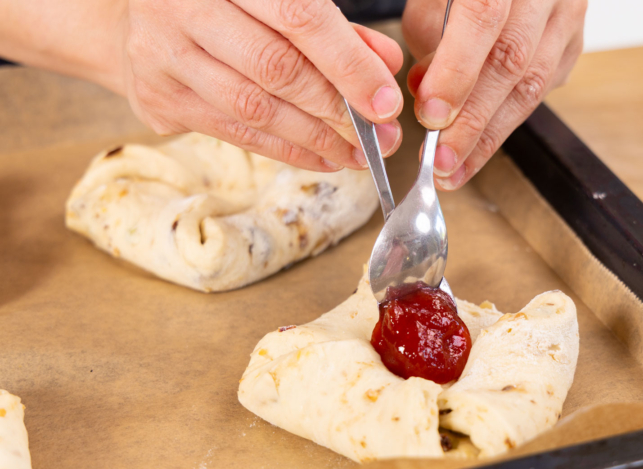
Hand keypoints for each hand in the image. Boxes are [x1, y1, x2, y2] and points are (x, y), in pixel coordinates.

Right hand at [121, 0, 405, 170]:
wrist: (136, 13)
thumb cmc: (225, 1)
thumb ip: (332, 26)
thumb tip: (384, 65)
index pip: (298, 17)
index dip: (347, 63)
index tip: (385, 101)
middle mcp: (184, 8)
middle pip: (275, 69)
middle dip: (337, 111)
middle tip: (379, 138)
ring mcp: (163, 56)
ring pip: (254, 109)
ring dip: (315, 139)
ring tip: (358, 155)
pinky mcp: (159, 99)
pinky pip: (234, 134)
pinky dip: (286, 150)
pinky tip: (322, 157)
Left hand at [402, 0, 585, 188]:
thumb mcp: (433, 0)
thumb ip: (430, 46)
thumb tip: (431, 103)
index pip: (484, 19)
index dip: (457, 72)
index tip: (432, 117)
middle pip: (513, 62)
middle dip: (472, 121)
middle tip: (440, 160)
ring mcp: (568, 14)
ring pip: (533, 84)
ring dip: (489, 135)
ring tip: (456, 168)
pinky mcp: (574, 41)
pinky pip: (542, 89)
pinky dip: (506, 121)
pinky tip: (480, 145)